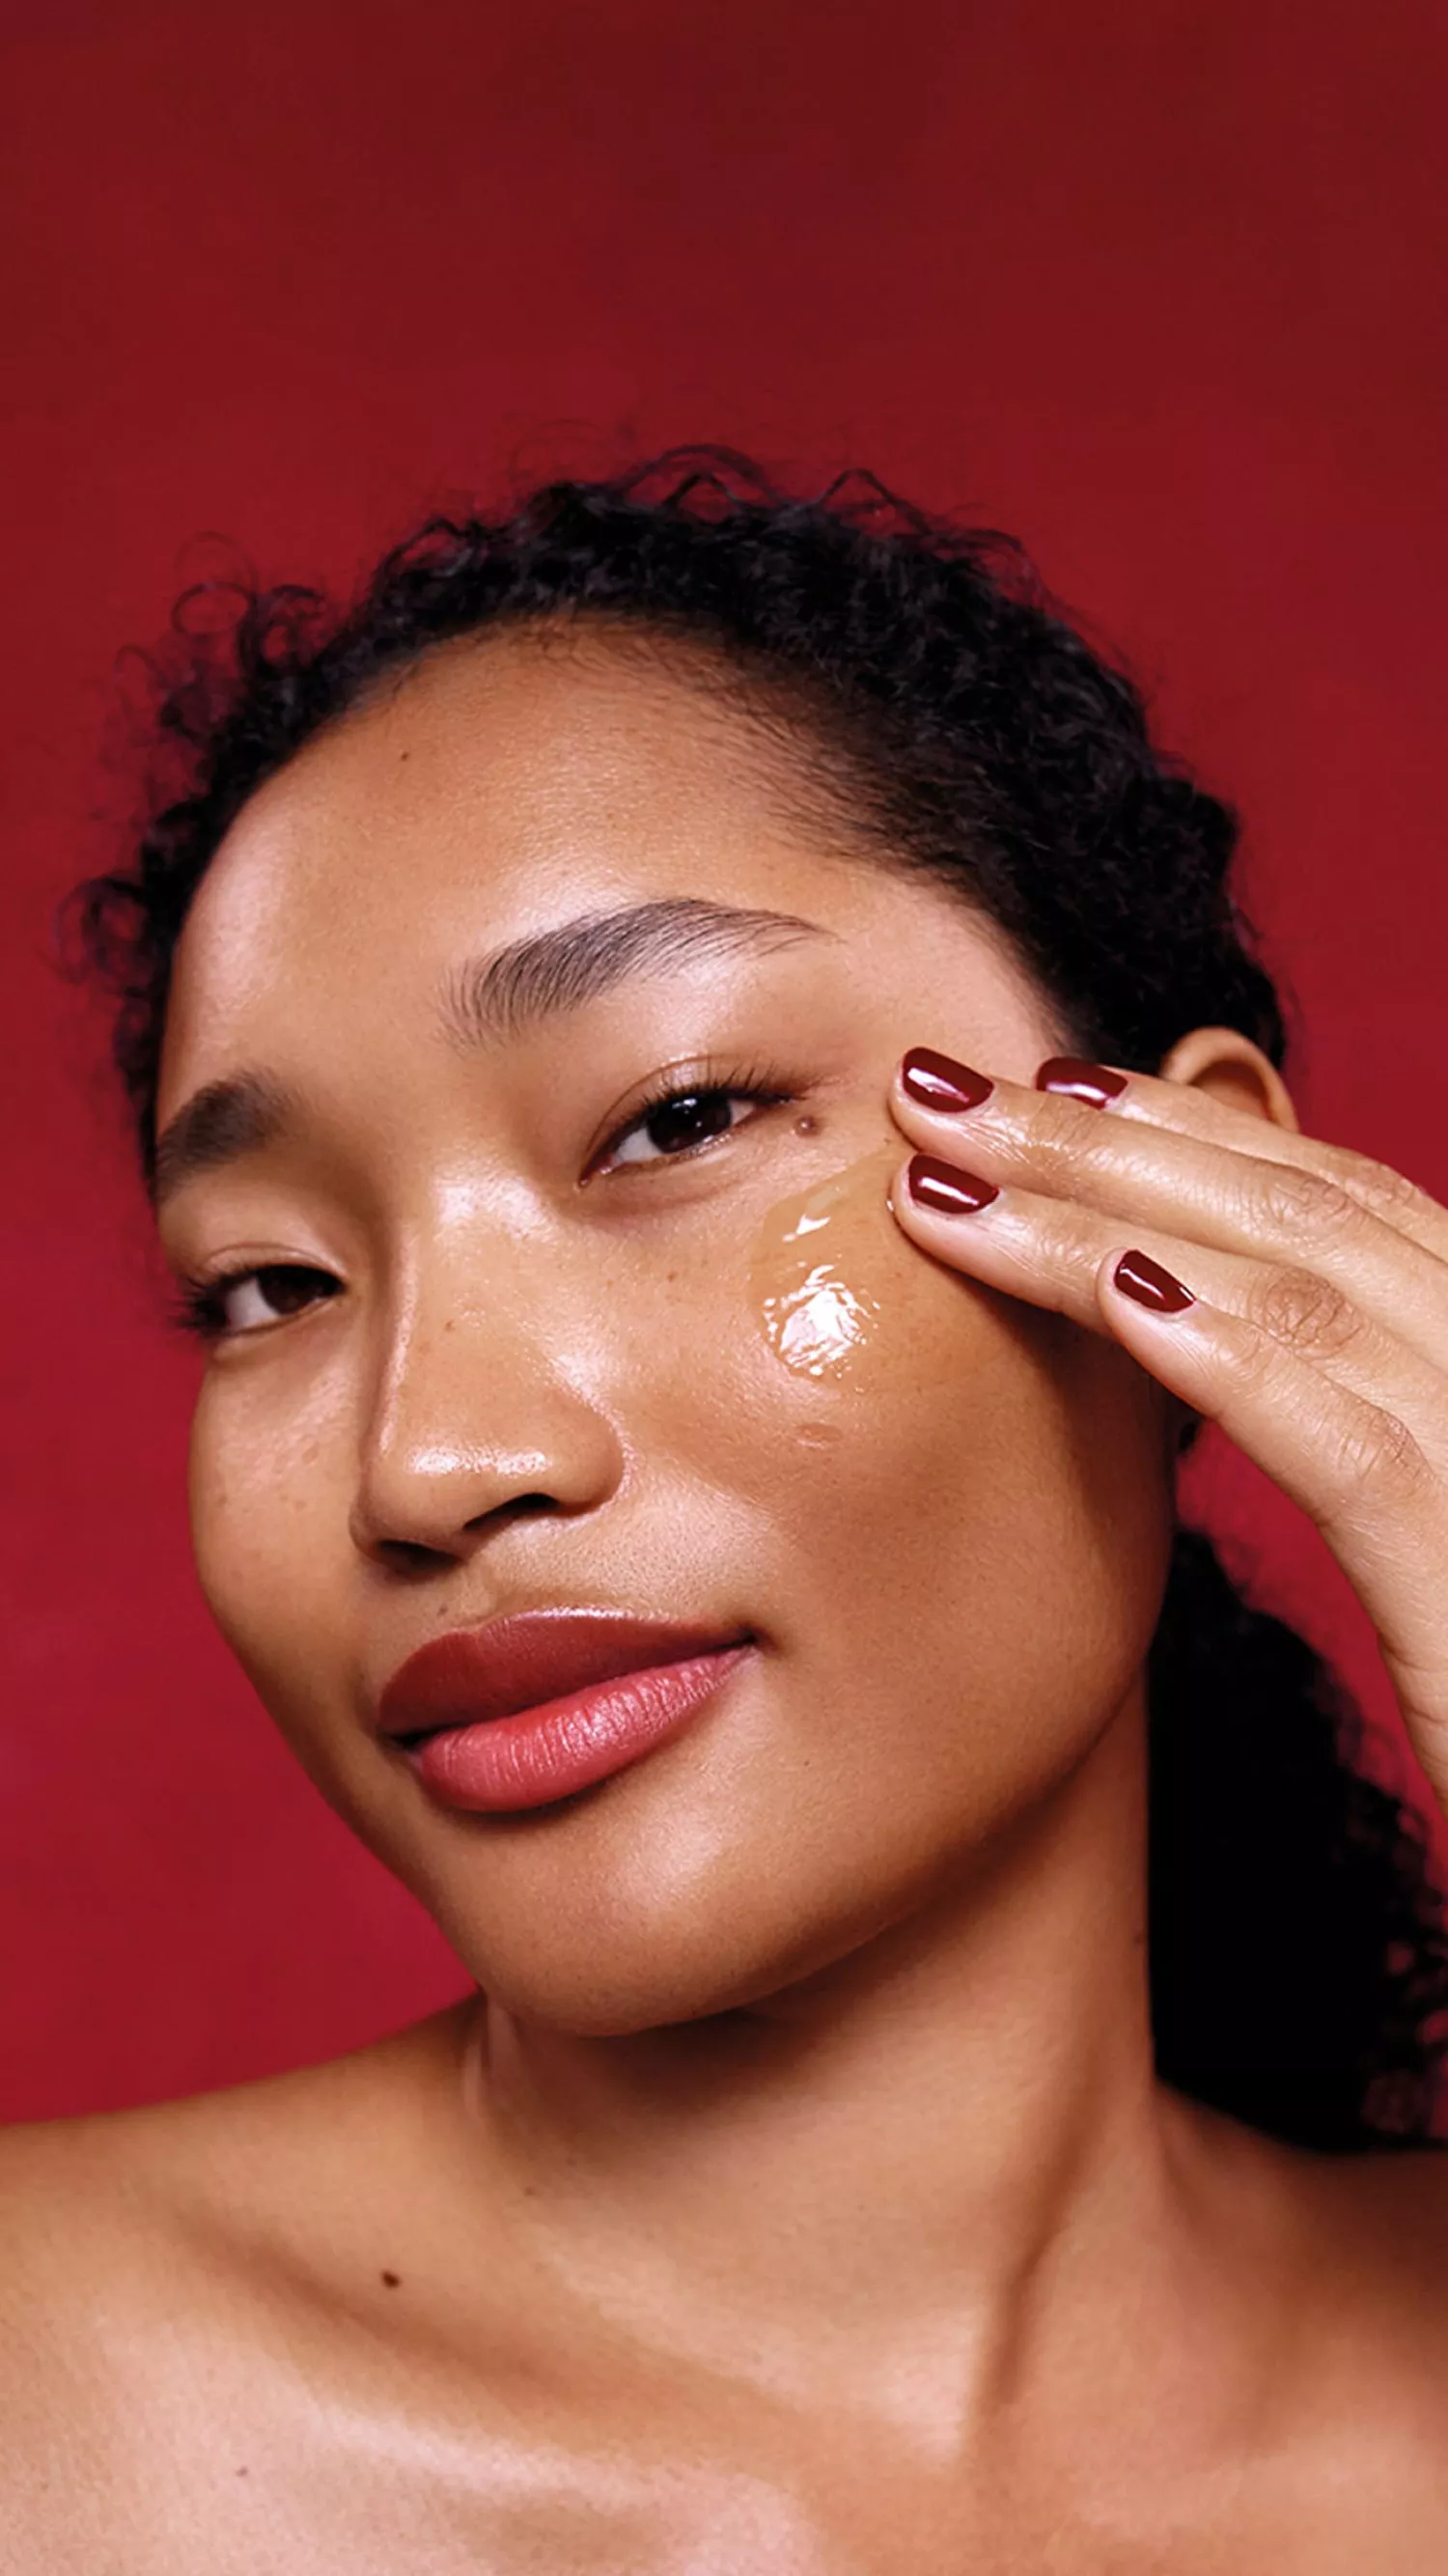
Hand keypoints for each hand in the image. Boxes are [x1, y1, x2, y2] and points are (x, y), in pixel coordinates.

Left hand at [886, 1044, 1447, 1818]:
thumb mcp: (1447, 1553)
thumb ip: (1368, 1432)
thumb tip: (1208, 1338)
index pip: (1343, 1205)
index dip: (1182, 1133)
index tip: (1037, 1092)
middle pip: (1306, 1212)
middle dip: (1102, 1142)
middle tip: (938, 1090)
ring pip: (1303, 1291)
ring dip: (1102, 1221)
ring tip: (947, 1185)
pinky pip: (1352, 1441)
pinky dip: (1232, 1352)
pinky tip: (1117, 1303)